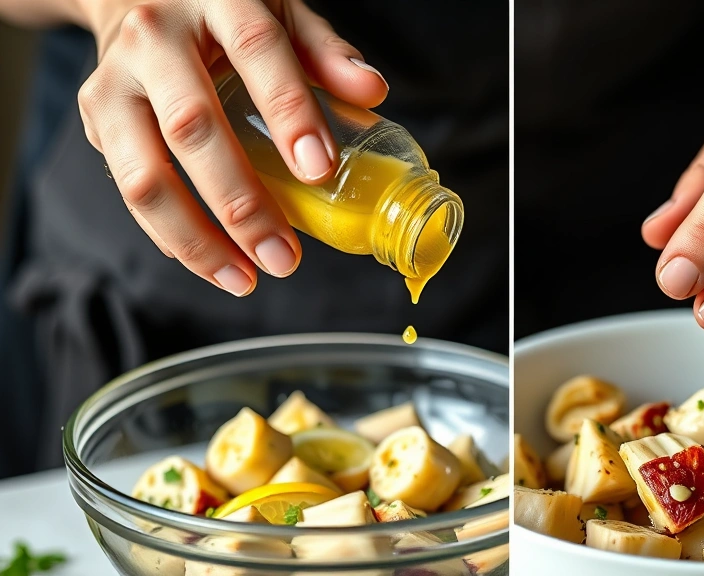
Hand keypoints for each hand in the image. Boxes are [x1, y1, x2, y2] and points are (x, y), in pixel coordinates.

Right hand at [77, 0, 387, 294]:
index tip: (319, 169)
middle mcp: (154, 38)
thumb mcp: (279, 12)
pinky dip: (171, 235)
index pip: (255, 50)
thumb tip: (373, 90)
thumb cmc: (221, 10)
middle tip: (284, 256)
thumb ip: (325, 51)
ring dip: (197, 239)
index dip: (288, 112)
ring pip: (144, 175)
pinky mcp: (97, 120)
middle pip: (192, 127)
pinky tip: (213, 263)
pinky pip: (129, 189)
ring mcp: (115, 81)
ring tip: (245, 278)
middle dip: (240, 202)